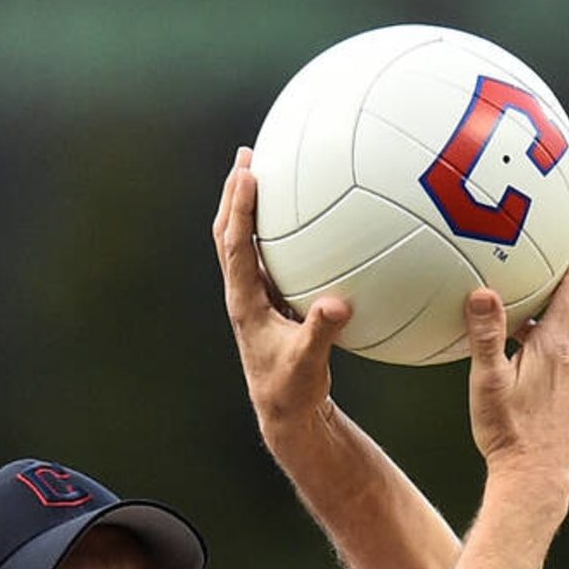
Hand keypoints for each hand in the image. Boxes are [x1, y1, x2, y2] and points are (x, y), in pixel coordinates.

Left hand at [213, 147, 351, 428]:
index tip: (246, 173)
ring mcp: (256, 297)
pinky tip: (302, 219)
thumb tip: (339, 304)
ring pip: (244, 243)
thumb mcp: (309, 363)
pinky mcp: (272, 303)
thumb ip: (322, 333)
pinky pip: (269, 257)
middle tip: (247, 156)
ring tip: (262, 172)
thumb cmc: (294, 389)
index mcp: (245, 303)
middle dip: (234, 194)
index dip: (239, 209)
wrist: (286, 412)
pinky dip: (276, 232)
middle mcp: (244, 294)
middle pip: (229, 233)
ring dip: (248, 207)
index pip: (235, 246)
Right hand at [465, 235, 568, 477]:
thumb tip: (482, 292)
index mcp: (554, 349)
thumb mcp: (489, 382)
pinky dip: (552, 339)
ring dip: (564, 311)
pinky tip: (530, 349)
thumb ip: (486, 337)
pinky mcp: (566, 399)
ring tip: (548, 297)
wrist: (536, 479)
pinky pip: (563, 356)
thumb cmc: (510, 433)